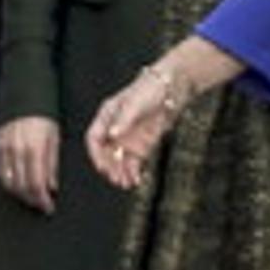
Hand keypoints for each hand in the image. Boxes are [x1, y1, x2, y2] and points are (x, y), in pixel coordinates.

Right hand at [0, 117, 60, 213]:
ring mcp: (3, 148)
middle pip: (21, 187)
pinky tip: (17, 186)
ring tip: (30, 198)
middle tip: (41, 205)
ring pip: (8, 183)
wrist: (25, 96)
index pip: (36, 184)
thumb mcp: (55, 139)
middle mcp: (16, 150)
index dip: (42, 200)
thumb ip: (52, 165)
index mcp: (34, 148)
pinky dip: (8, 183)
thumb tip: (51, 187)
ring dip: (20, 194)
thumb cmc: (45, 117)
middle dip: (32, 200)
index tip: (48, 207)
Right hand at [86, 35, 240, 189]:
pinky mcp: (143, 143)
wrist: (174, 86)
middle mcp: (116, 128)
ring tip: (126, 183)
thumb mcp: (135, 102)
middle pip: (107, 153)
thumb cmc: (150, 88)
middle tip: (116, 179)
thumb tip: (113, 134)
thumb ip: (124, 119)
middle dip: (110, 167)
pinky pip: (135, 161)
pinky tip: (136, 180)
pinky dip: (134, 171)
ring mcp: (129, 137)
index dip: (96, 154)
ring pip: (120, 160)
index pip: (95, 138)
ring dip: (121, 172)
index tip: (102, 166)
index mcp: (107, 116)